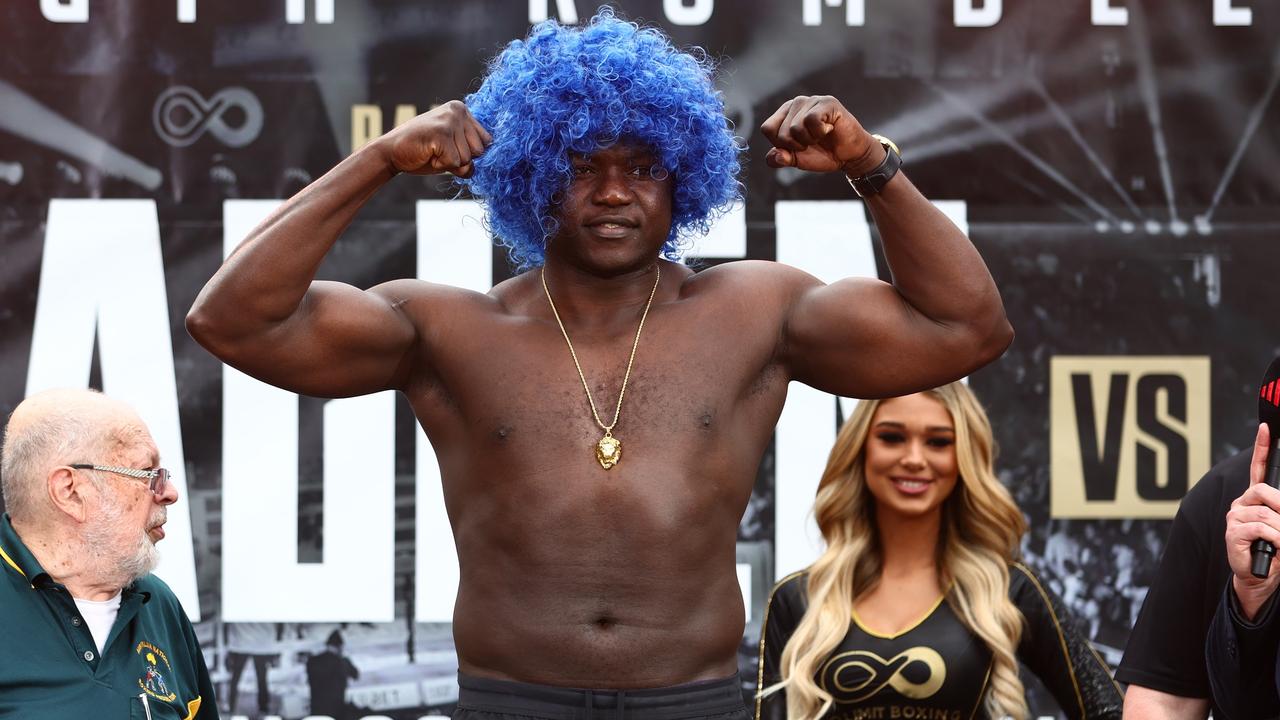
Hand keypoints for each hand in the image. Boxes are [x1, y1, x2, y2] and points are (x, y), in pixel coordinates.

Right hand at [384, 100, 491, 177]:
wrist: (391, 152)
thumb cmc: (423, 152)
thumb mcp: (452, 148)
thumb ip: (470, 150)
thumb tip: (492, 161)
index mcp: (462, 110)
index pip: (486, 141)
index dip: (469, 153)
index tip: (449, 148)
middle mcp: (458, 110)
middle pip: (479, 151)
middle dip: (461, 159)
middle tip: (439, 151)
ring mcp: (450, 120)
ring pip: (468, 159)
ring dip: (450, 163)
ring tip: (433, 152)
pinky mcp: (441, 133)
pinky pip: (455, 163)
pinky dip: (442, 165)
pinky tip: (429, 154)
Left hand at [759, 95, 880, 175]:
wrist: (849, 155)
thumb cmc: (823, 153)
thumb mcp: (797, 159)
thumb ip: (781, 158)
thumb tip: (775, 157)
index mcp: (784, 113)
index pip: (767, 129)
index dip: (780, 144)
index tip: (796, 146)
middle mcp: (796, 103)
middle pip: (781, 132)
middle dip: (797, 146)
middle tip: (812, 142)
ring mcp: (812, 100)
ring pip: (796, 128)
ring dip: (809, 140)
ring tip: (820, 136)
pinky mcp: (827, 102)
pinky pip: (812, 121)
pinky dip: (820, 132)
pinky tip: (829, 129)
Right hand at [1226, 422, 1279, 619]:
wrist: (1262, 577)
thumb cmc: (1276, 552)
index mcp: (1256, 499)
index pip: (1258, 468)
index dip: (1261, 447)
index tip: (1267, 428)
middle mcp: (1242, 504)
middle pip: (1264, 491)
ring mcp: (1234, 518)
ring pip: (1266, 514)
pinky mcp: (1232, 533)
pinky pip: (1259, 528)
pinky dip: (1274, 538)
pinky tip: (1274, 547)